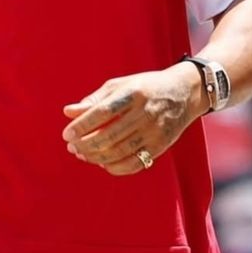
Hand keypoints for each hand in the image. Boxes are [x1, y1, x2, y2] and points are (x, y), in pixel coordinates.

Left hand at [62, 65, 206, 175]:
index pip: (103, 112)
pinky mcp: (161, 146)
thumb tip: (68, 112)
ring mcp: (155, 131)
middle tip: (71, 146)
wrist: (185, 92)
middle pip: (110, 135)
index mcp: (133, 93)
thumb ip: (94, 99)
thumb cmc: (144, 87)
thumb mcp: (120, 85)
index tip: (67, 134)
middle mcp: (146, 112)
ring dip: (97, 157)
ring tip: (82, 154)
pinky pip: (135, 164)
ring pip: (120, 152)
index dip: (83, 124)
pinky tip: (102, 163)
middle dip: (86, 144)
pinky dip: (116, 167)